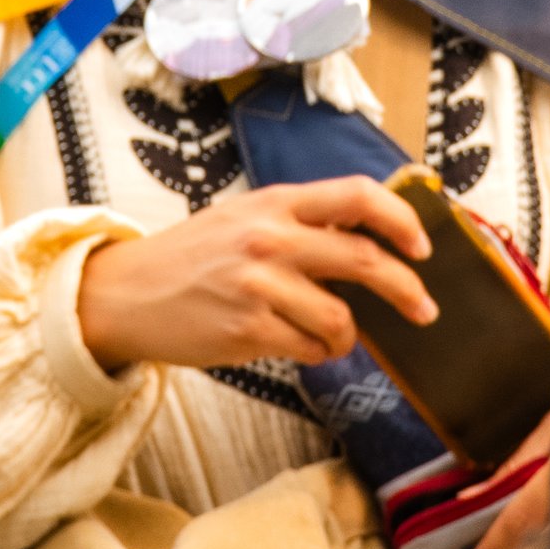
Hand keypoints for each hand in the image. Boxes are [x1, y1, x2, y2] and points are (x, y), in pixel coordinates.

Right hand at [77, 176, 435, 374]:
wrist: (125, 294)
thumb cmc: (191, 257)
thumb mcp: (244, 217)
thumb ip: (300, 222)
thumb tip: (370, 241)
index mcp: (274, 202)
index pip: (358, 196)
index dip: (402, 220)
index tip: (422, 246)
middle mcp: (269, 239)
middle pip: (366, 261)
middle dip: (407, 290)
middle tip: (424, 309)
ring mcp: (258, 286)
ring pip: (341, 319)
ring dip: (347, 336)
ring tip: (332, 336)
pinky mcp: (247, 330)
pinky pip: (310, 348)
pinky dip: (318, 353)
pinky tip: (302, 346)